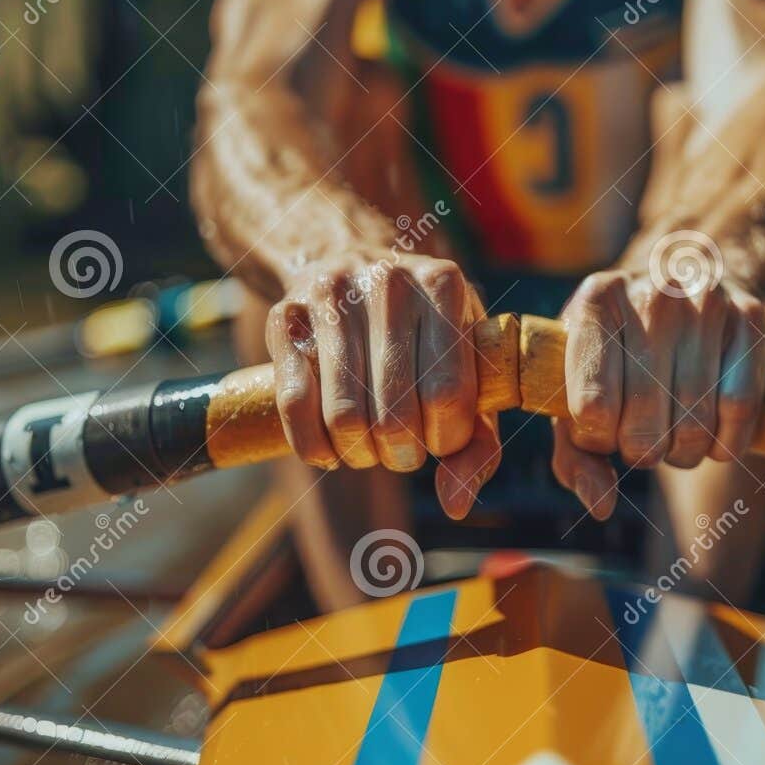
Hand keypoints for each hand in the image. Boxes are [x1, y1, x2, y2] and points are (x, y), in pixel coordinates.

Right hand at [265, 251, 500, 518]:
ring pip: (344, 416)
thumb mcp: (468, 369)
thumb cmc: (425, 334)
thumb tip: (455, 505)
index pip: (448, 394)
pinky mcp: (285, 318)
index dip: (446, 438)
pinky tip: (331, 450)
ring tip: (371, 447)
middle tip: (404, 450)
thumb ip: (479, 440)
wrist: (350, 258)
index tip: (442, 438)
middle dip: (402, 454)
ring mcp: (331, 296)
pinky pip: (295, 405)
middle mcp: (388, 281)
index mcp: (444, 284)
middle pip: (395, 414)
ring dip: (360, 455)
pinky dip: (314, 447)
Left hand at [551, 272, 764, 519]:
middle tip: (642, 438)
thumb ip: (575, 455)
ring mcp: (704, 303)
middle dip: (641, 453)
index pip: (591, 409)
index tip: (601, 429)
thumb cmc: (616, 354)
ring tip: (674, 431)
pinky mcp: (751, 317)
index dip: (597, 439)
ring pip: (695, 426)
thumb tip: (602, 506)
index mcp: (595, 304)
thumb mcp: (577, 391)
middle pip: (644, 427)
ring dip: (683, 452)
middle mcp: (651, 296)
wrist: (680, 283)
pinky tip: (712, 434)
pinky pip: (740, 409)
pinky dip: (726, 442)